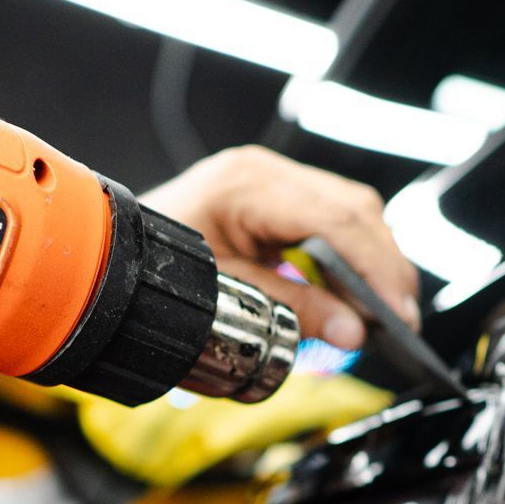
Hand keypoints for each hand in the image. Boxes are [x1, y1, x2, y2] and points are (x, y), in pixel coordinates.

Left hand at [145, 146, 419, 347]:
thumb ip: (293, 310)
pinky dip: (351, 252)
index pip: (336, 220)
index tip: (397, 312)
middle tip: (400, 320)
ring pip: (350, 209)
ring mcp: (269, 178)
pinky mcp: (271, 194)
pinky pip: (329, 215)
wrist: (104, 253)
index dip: (376, 268)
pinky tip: (357, 289)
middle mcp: (264, 172)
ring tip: (385, 310)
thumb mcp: (224, 296)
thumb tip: (355, 331)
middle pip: (353, 209)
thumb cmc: (151, 267)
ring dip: (373, 258)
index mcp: (249, 186)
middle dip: (384, 265)